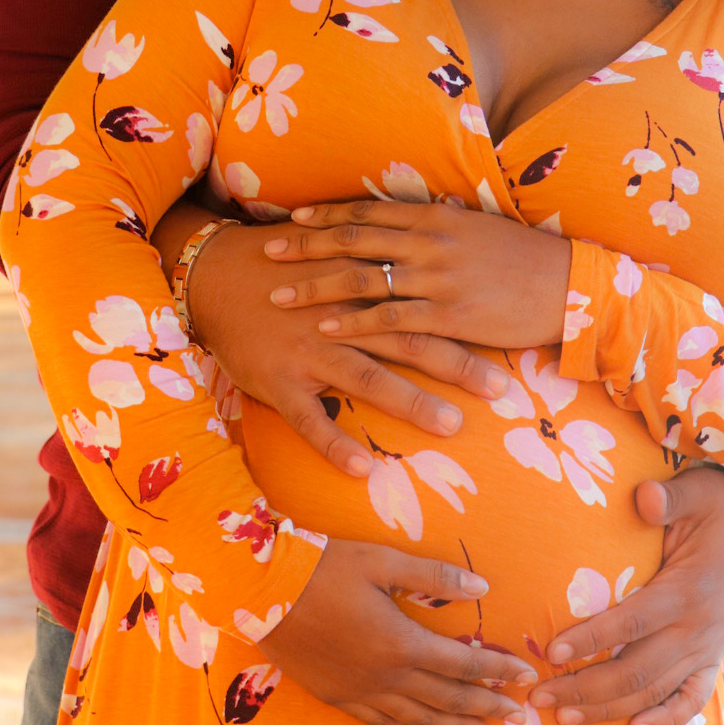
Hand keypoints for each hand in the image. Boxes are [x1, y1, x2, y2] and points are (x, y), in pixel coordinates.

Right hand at [186, 219, 508, 476]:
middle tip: (499, 388)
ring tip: (451, 426)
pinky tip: (362, 468)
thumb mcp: (334, 255)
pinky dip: (334, 444)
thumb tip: (435, 269)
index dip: (464, 322)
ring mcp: (308, 352)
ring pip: (366, 377)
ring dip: (410, 402)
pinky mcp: (278, 382)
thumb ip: (381, 267)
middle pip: (406, 339)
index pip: (422, 304)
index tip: (508, 338)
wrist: (214, 276)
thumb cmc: (284, 268)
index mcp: (359, 286)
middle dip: (455, 364)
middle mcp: (340, 318)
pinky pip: (308, 420)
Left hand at [262, 198, 571, 350]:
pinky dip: (353, 323)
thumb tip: (420, 214)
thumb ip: (442, 224)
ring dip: (315, 287)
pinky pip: (389, 319)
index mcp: (434, 217)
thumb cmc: (524, 259)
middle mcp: (429, 242)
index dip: (325, 216)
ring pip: (361, 279)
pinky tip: (325, 328)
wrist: (569, 286)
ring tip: (280, 295)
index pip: (366, 212)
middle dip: (305, 246)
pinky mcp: (448, 316)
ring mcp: (437, 279)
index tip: (292, 220)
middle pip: (352, 240)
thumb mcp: (479, 228)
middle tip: (267, 251)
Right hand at [263, 539, 534, 724]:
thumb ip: (433, 577)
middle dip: (486, 708)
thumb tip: (482, 588)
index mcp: (402, 643)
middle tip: (518, 717)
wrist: (265, 591)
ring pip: (418, 720)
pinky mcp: (337, 697)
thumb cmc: (325, 568)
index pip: (463, 664)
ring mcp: (360, 692)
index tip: (526, 677)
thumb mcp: (383, 561)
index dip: (498, 671)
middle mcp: (385, 677)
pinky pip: (382, 724)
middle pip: (447, 699)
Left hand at [529, 467, 723, 724]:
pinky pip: (692, 699)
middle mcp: (697, 629)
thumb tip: (643, 496)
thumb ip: (668, 498)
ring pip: (654, 691)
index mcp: (686, 590)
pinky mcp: (714, 657)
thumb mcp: (699, 492)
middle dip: (585, 688)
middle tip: (540, 696)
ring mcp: (707, 648)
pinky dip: (665, 719)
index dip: (591, 639)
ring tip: (565, 718)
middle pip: (635, 671)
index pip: (631, 622)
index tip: (551, 651)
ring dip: (608, 709)